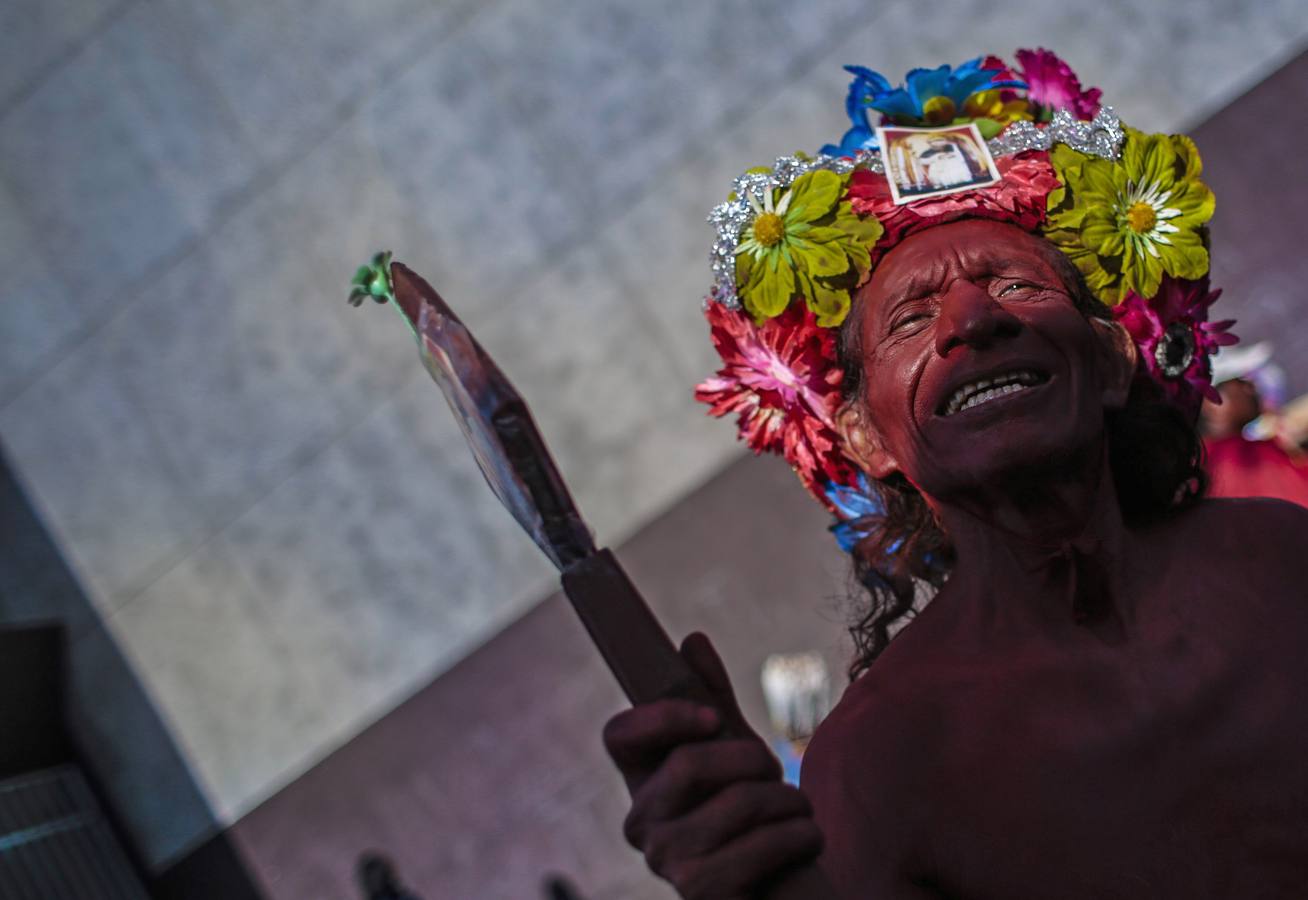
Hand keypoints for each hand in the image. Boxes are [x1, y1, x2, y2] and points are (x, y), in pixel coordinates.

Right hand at [602, 633, 823, 898]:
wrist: (779, 888)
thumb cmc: (751, 814)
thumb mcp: (733, 751)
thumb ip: (713, 698)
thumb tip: (692, 640)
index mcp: (641, 780)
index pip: (619, 736)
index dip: (662, 717)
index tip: (712, 718)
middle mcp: (641, 823)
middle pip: (688, 764)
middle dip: (752, 758)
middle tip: (776, 772)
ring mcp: (667, 863)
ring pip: (736, 804)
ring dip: (788, 801)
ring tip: (799, 810)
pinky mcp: (701, 894)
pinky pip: (760, 847)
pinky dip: (800, 835)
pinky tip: (807, 839)